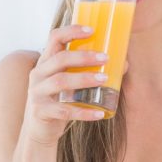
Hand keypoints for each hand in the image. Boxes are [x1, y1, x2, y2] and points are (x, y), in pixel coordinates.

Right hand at [22, 25, 108, 145]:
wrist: (39, 131)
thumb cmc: (60, 101)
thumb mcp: (70, 84)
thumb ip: (89, 72)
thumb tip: (123, 63)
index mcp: (45, 62)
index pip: (54, 38)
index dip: (71, 31)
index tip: (91, 30)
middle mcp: (38, 74)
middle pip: (60, 59)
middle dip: (83, 57)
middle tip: (105, 58)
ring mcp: (37, 93)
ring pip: (60, 82)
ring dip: (84, 79)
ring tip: (104, 79)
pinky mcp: (41, 111)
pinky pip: (64, 111)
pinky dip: (83, 112)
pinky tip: (99, 114)